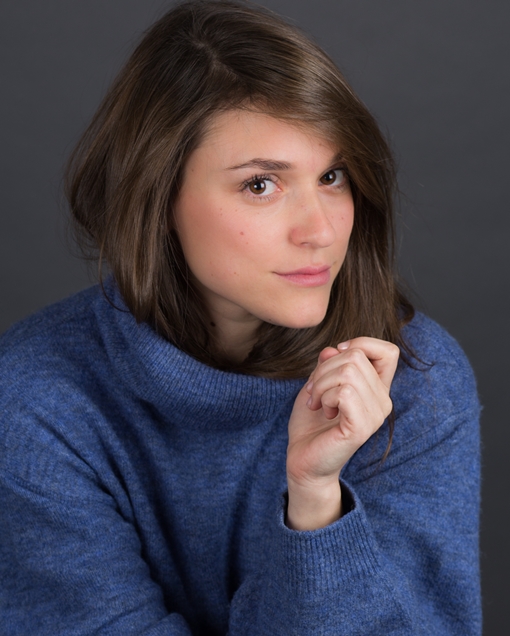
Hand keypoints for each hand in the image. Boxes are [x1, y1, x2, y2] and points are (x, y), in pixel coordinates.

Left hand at [286, 337, 398, 529]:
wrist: (303, 459)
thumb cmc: (311, 423)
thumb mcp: (318, 383)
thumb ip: (329, 363)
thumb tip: (335, 348)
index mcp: (377, 389)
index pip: (389, 351)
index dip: (361, 344)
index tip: (336, 355)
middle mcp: (383, 401)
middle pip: (356, 356)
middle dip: (324, 368)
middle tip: (314, 391)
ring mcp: (375, 415)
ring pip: (348, 372)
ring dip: (321, 383)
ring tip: (317, 402)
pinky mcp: (362, 427)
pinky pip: (345, 392)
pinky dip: (325, 396)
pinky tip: (324, 411)